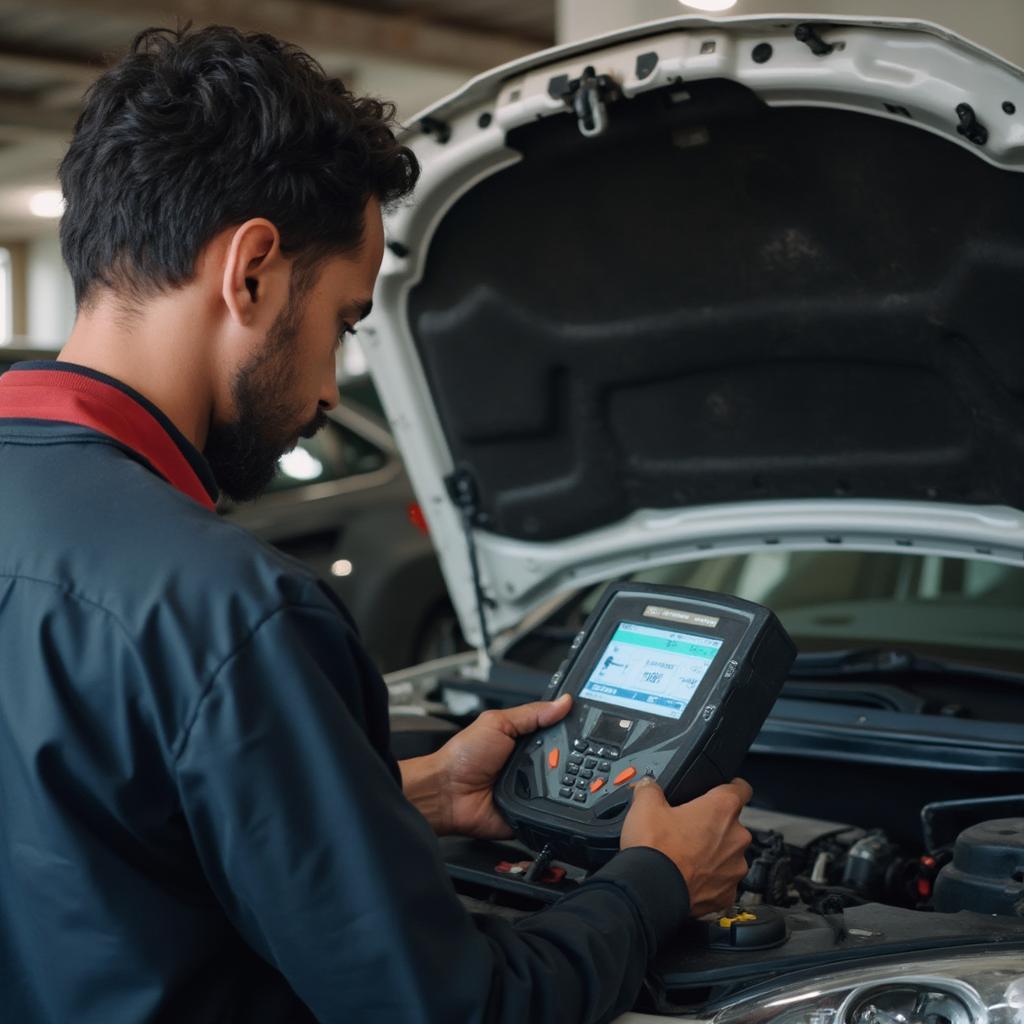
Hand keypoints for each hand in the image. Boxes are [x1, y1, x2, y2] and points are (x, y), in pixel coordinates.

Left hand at [403, 694, 571, 838]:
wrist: (446, 794)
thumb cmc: (463, 757)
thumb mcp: (497, 723)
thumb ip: (531, 713)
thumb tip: (562, 702)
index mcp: (523, 741)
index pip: (556, 733)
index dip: (571, 730)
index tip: (590, 725)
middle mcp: (530, 765)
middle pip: (565, 760)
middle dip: (572, 758)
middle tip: (572, 754)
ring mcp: (531, 790)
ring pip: (562, 786)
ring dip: (564, 782)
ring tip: (559, 775)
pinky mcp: (530, 813)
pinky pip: (551, 812)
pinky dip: (554, 806)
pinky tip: (554, 798)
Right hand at [620, 777, 752, 916]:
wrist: (650, 891)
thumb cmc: (655, 848)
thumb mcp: (645, 805)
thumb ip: (651, 788)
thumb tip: (649, 785)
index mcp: (722, 809)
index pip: (741, 788)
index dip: (733, 786)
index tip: (725, 788)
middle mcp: (736, 837)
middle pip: (731, 824)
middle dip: (713, 825)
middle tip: (687, 829)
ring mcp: (735, 868)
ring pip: (728, 854)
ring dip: (713, 854)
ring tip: (686, 857)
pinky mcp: (728, 894)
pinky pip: (722, 882)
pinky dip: (709, 880)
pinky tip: (689, 878)